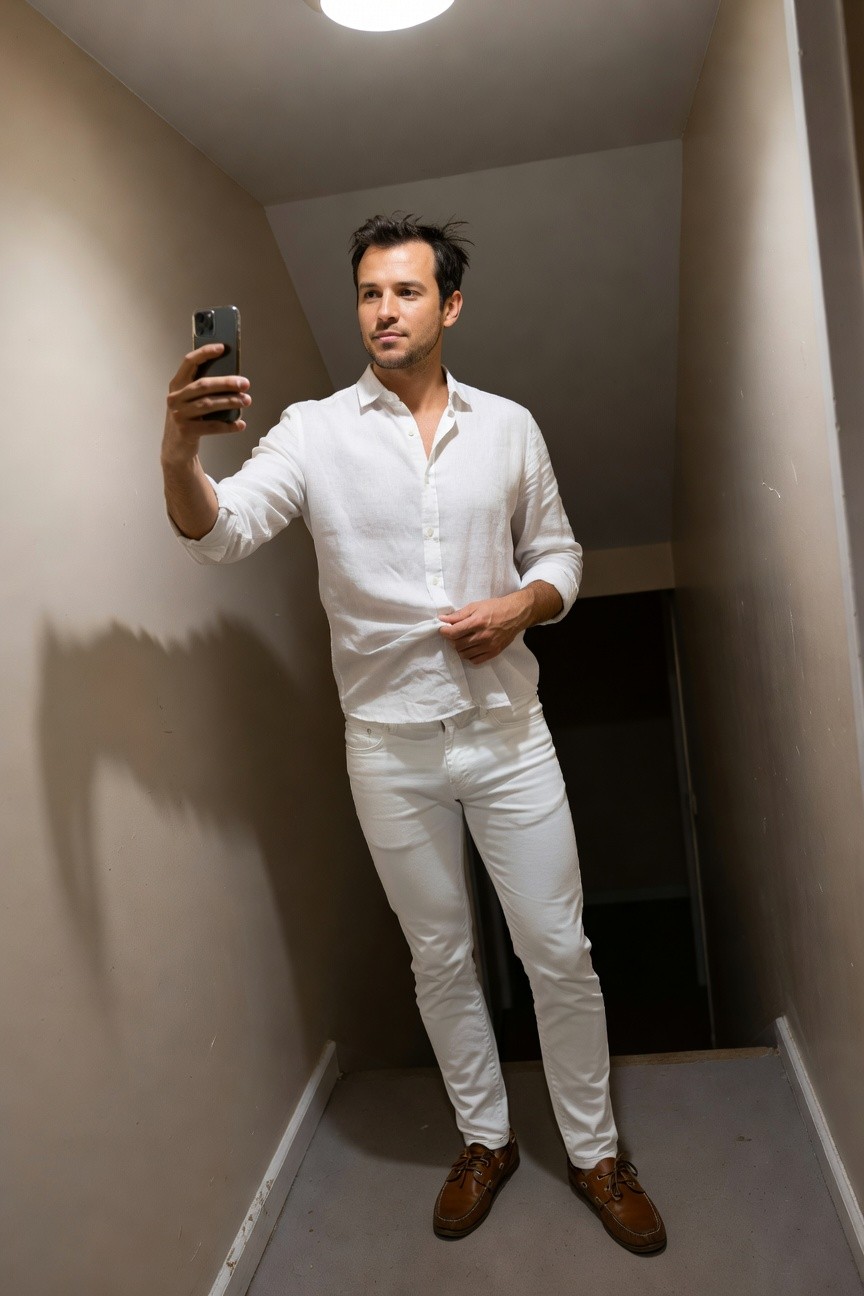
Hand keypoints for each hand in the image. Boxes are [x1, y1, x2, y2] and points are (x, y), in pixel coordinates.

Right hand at [162, 344, 251, 464]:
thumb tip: (233, 380)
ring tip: (246, 400)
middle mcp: (175, 398)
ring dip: (230, 402)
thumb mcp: (191, 401)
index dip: (205, 353)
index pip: (189, 362)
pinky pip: (212, 426)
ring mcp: (179, 414)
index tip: (222, 348)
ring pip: (208, 404)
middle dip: (226, 382)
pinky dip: (228, 426)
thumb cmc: (189, 419)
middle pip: (203, 385)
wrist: (175, 448)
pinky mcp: (186, 431)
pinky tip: (240, 424)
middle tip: (245, 383)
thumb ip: (204, 389)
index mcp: (176, 385)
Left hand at [438, 591, 531, 664]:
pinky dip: (469, 656)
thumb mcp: (475, 606)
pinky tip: (471, 648)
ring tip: (463, 640)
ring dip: (460, 648)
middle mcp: (483, 636)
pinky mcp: (494, 652)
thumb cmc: (495, 608)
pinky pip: (475, 660)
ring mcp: (489, 646)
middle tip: (454, 634)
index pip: (454, 633)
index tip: (443, 629)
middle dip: (452, 639)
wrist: (516, 615)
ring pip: (465, 654)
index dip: (445, 632)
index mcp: (477, 622)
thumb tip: (442, 619)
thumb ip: (458, 614)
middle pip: (458, 645)